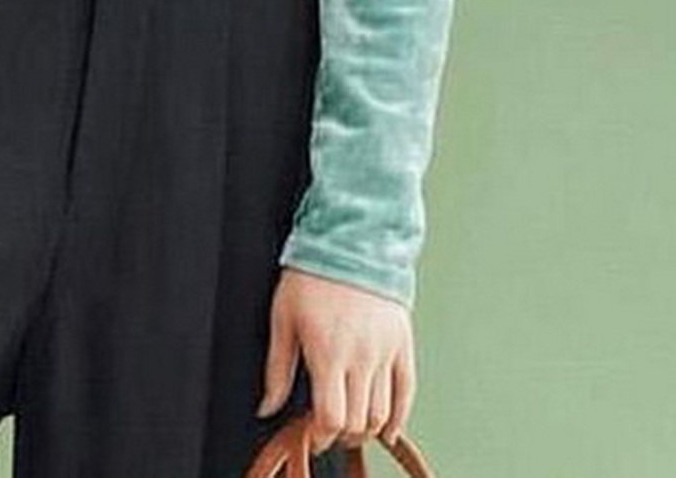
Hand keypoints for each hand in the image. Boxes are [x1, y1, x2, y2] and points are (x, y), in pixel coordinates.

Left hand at [255, 267, 414, 453]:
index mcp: (328, 352)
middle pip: (357, 422)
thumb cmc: (313, 273)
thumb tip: (268, 406)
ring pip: (382, 413)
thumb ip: (277, 368)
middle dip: (341, 434)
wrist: (352, 238)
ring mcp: (385, 351)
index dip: (321, 436)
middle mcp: (361, 357)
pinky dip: (399, 417)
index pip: (331, 418)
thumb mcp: (283, 317)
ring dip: (366, 428)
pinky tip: (389, 429)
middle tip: (329, 430)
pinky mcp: (403, 343)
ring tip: (351, 425)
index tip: (313, 435)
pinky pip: (407, 391)